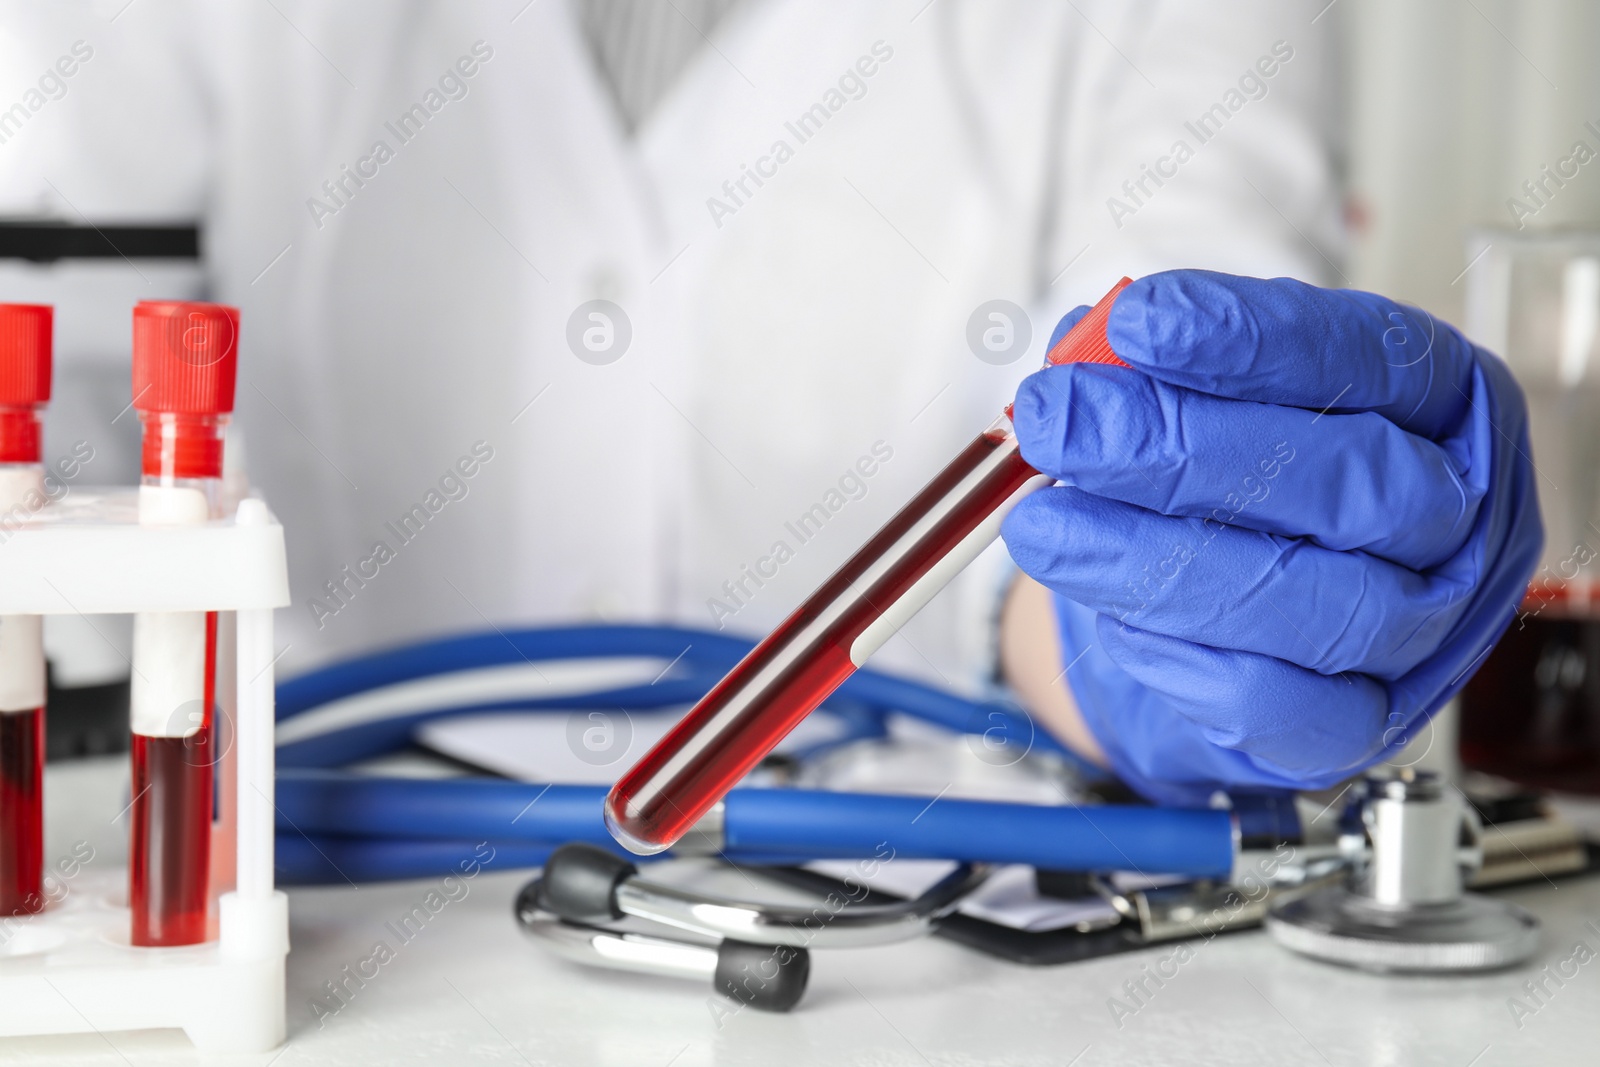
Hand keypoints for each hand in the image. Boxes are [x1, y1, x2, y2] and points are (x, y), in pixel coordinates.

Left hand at [999, 270, 1542, 803]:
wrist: (1239, 623)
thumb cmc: (1243, 486)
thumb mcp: (1217, 396)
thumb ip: (1164, 369)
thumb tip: (1085, 353)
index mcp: (1444, 403)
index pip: (1366, 358)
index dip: (1248, 340)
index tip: (1135, 326)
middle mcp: (1458, 516)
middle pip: (1344, 481)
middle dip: (1177, 450)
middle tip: (1057, 423)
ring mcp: (1425, 630)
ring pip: (1307, 598)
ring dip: (1152, 561)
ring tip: (1043, 525)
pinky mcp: (1360, 725)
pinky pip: (1272, 701)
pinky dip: (1178, 656)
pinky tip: (1109, 617)